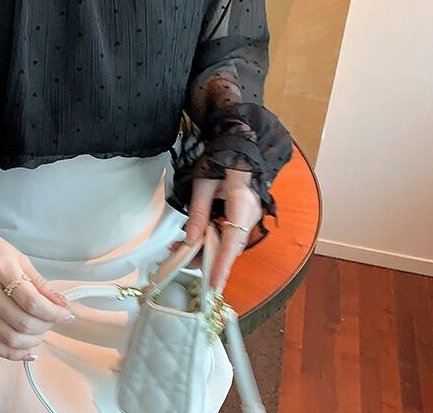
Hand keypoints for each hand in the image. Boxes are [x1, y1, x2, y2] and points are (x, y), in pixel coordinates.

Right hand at [0, 206, 73, 360]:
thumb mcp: (17, 256)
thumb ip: (39, 282)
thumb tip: (60, 304)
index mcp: (1, 268)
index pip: (31, 301)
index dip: (53, 312)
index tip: (66, 315)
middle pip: (21, 322)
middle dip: (45, 325)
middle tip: (55, 319)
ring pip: (8, 337)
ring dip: (31, 341)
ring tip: (42, 331)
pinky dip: (12, 352)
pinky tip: (27, 351)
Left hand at [169, 169, 262, 292]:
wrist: (237, 147)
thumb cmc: (219, 161)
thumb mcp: (203, 184)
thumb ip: (198, 213)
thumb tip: (190, 240)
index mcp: (242, 203)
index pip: (232, 241)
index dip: (222, 265)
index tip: (214, 285)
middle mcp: (251, 214)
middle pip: (230, 247)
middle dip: (208, 260)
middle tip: (183, 264)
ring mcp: (250, 216)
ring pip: (229, 243)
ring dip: (207, 250)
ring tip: (181, 251)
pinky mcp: (244, 216)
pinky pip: (229, 235)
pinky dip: (213, 241)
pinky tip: (195, 241)